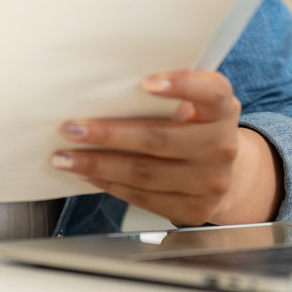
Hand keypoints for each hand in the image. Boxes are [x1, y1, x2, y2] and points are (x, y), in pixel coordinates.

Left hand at [51, 71, 281, 226]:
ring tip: (66, 157)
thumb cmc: (196, 127)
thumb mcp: (195, 104)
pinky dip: (111, 185)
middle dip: (108, 134)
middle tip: (71, 128)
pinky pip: (145, 198)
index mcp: (222, 109)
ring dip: (98, 165)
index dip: (181, 85)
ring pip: (145, 173)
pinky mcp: (196, 209)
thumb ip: (168, 95)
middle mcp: (222, 145)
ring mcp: (211, 181)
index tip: (146, 82)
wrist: (225, 172)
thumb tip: (106, 89)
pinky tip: (89, 174)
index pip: (210, 92)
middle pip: (159, 139)